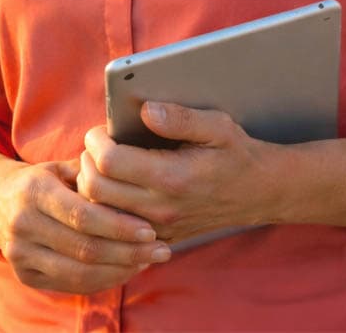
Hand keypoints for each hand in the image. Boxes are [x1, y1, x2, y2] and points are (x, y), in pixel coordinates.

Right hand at [0, 156, 171, 293]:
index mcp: (34, 190)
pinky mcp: (24, 276)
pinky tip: (126, 270)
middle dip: (127, 252)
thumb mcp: (61, 167)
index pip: (82, 216)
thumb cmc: (42, 179)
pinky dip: (102, 281)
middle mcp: (22, 224)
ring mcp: (20, 254)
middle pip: (84, 248)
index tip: (150, 229)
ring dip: (120, 270)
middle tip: (161, 250)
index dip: (118, 226)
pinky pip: (70, 285)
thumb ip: (92, 175)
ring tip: (148, 261)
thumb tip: (135, 180)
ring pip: (79, 273)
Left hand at [78, 102, 286, 244]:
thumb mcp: (216, 126)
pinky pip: (116, 226)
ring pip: (100, 211)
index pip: (110, 162)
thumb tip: (145, 109)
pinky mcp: (159, 235)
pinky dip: (106, 205)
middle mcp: (161, 207)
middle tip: (96, 144)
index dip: (96, 141)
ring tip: (102, 162)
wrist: (259, 193)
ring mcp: (159, 226)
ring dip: (92, 185)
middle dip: (86, 161)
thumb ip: (179, 117)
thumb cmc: (235, 153)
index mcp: (172, 177)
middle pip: (96, 189)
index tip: (101, 129)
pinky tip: (115, 184)